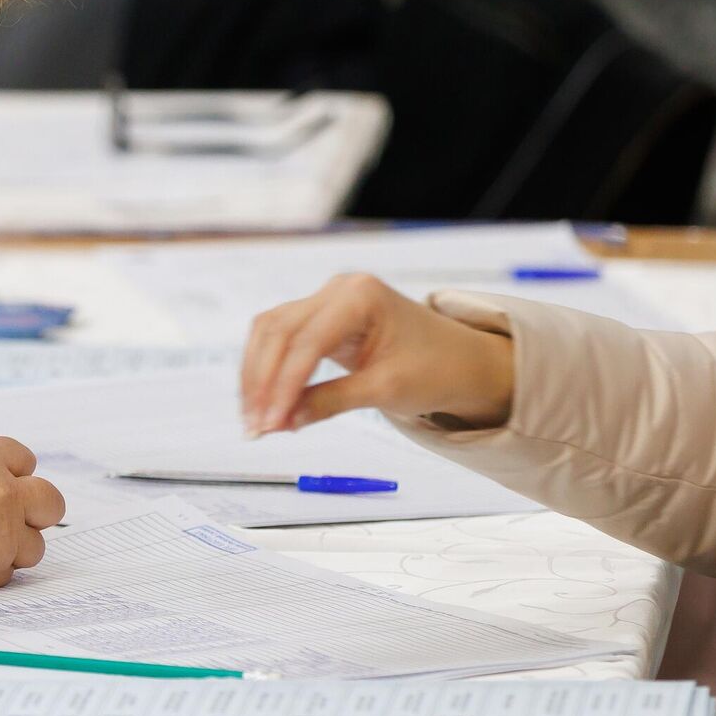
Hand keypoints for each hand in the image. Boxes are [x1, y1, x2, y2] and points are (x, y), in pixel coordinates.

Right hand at [0, 438, 65, 596]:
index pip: (25, 459)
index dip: (15, 474)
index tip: (6, 483)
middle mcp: (3, 495)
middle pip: (51, 502)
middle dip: (37, 510)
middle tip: (18, 518)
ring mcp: (3, 534)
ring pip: (35, 545)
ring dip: (15, 546)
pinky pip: (9, 570)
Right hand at [239, 273, 516, 436]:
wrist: (461, 361)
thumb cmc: (437, 368)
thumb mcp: (385, 389)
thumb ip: (330, 402)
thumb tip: (283, 421)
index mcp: (360, 296)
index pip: (307, 341)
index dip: (283, 384)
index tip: (271, 422)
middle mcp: (338, 290)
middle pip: (278, 330)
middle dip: (261, 381)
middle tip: (255, 425)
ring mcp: (326, 300)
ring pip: (271, 333)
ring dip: (257, 375)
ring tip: (254, 418)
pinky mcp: (320, 319)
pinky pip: (280, 339)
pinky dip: (268, 370)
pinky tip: (264, 401)